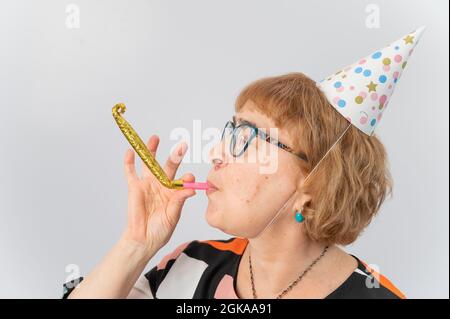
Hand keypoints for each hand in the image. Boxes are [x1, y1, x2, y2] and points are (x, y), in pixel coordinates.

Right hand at [121, 135, 195, 257]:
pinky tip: (130, 152)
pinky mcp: (135, 188)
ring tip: (155, 138)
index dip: (187, 177)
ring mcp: (148, 185)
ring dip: (151, 151)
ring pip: (149, 164)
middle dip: (175, 155)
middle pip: (168, 166)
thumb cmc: (160, 229)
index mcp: (174, 191)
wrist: (144, 239)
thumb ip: (179, 200)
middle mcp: (162, 185)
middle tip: (182, 146)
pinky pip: (130, 173)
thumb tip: (191, 188)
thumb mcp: (173, 215)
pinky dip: (129, 162)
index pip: (182, 179)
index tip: (190, 177)